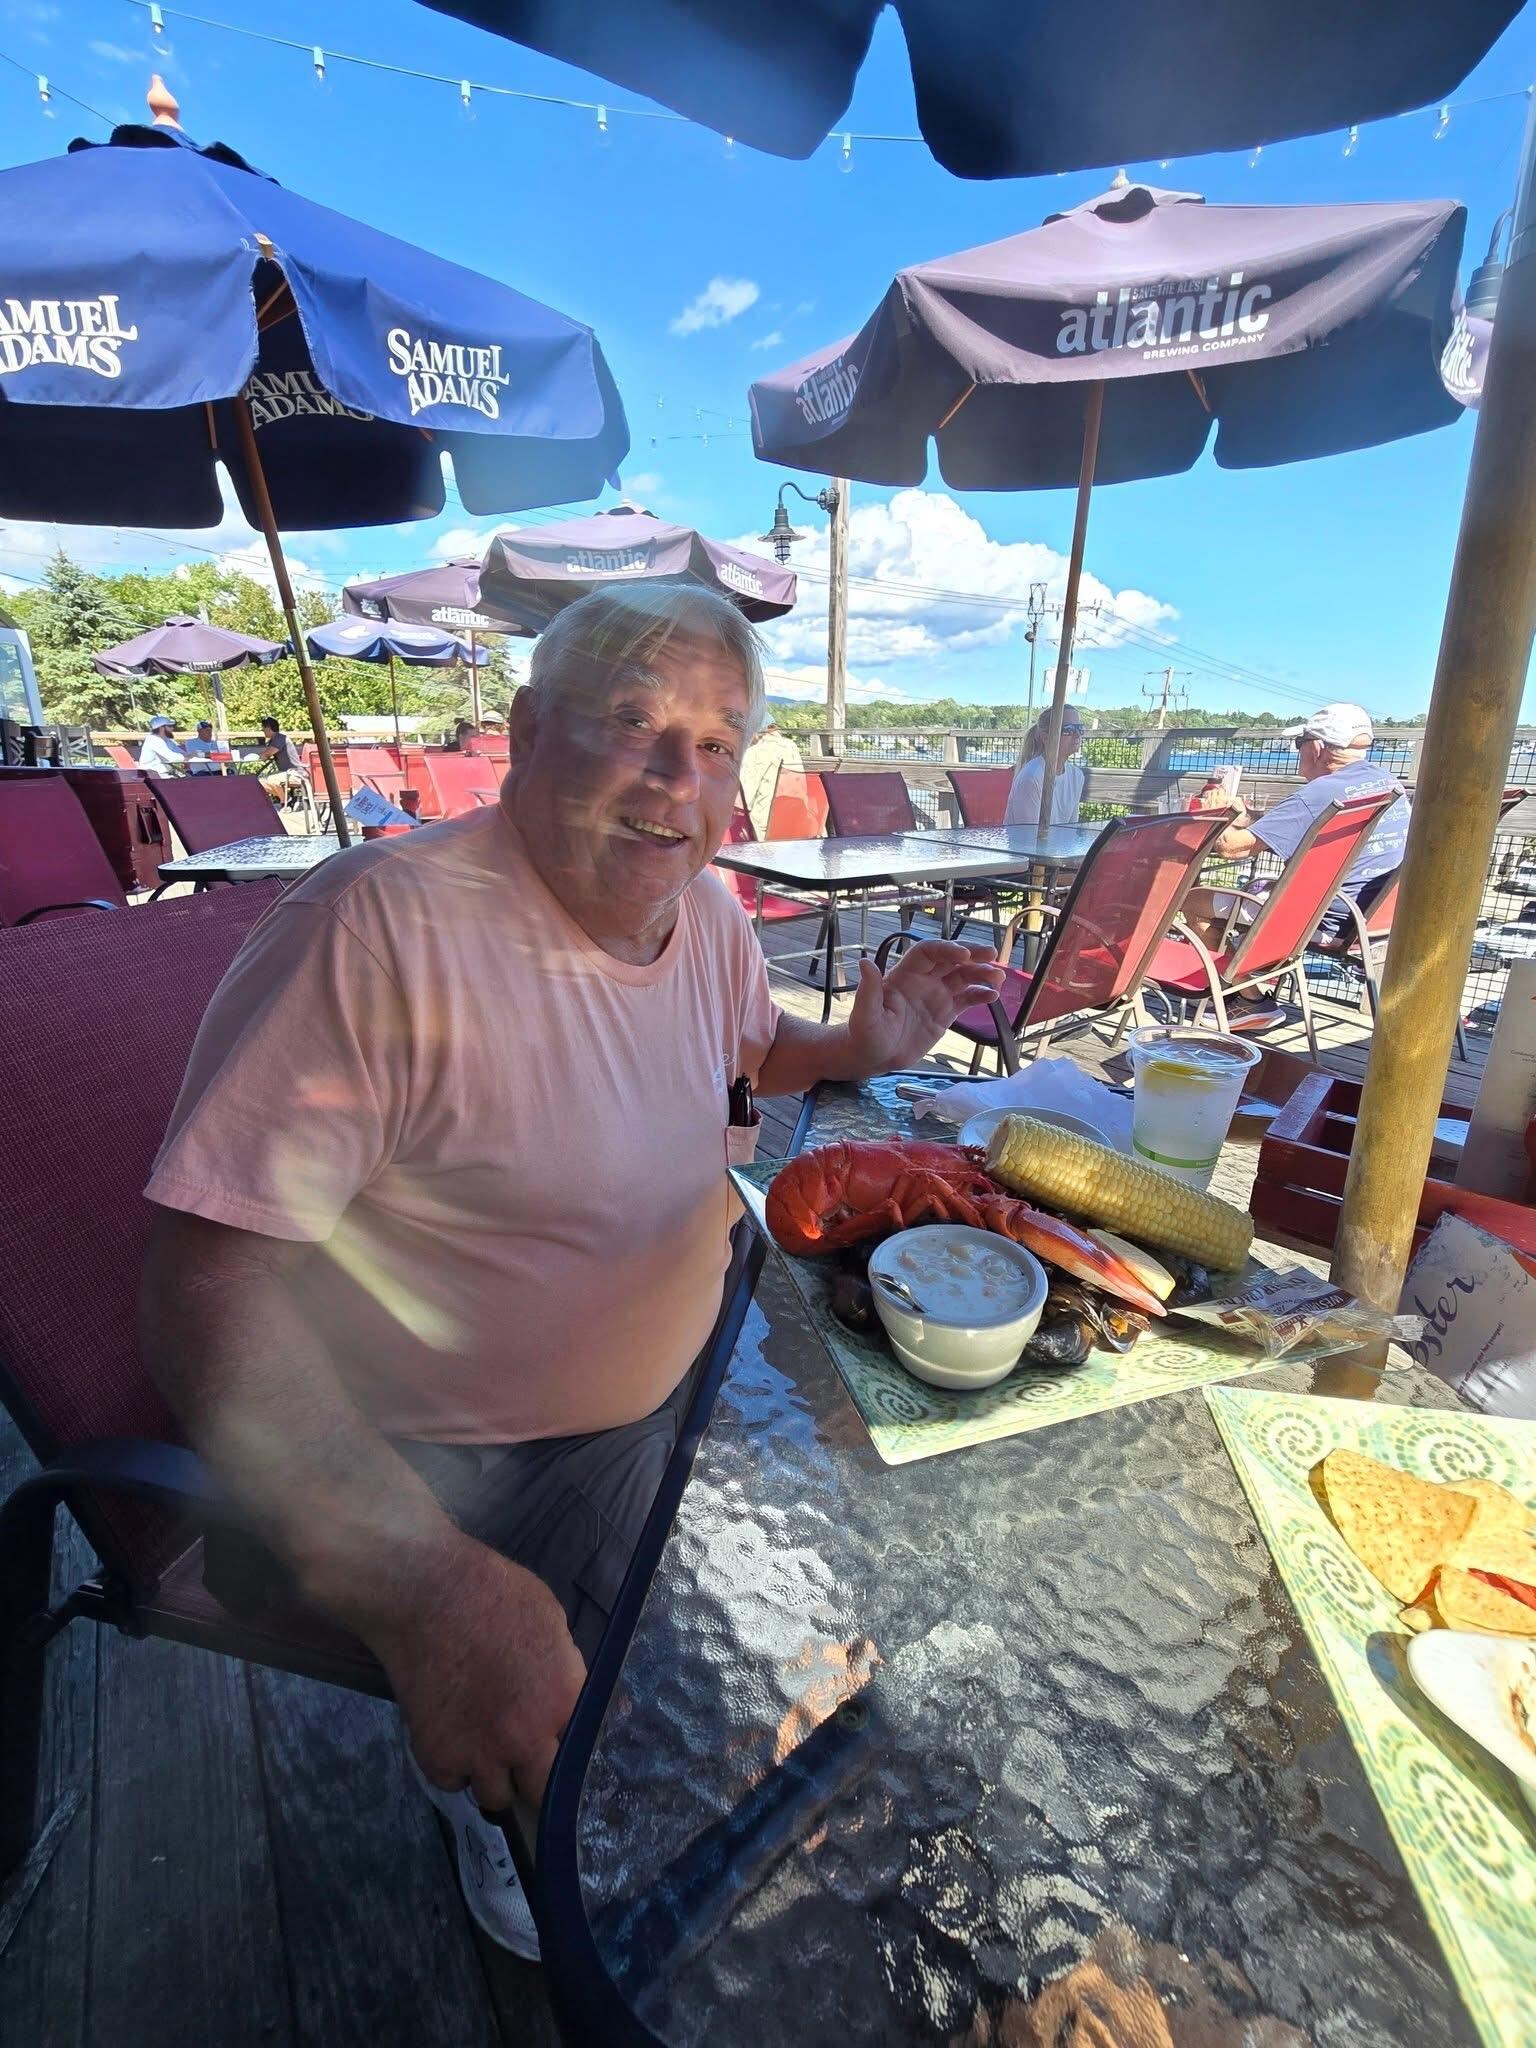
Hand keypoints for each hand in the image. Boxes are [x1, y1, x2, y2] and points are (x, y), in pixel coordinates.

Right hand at [374, 1531, 586, 1811]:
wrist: (427, 1594)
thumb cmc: (496, 1593)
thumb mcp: (553, 1622)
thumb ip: (570, 1673)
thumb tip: (595, 1704)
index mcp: (563, 1702)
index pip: (584, 1757)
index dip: (573, 1755)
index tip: (563, 1752)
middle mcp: (527, 1739)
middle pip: (543, 1792)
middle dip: (536, 1778)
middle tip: (526, 1758)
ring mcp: (481, 1754)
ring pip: (496, 1796)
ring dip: (493, 1775)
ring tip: (484, 1745)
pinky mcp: (438, 1758)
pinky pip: (452, 1781)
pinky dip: (452, 1765)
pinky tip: (451, 1734)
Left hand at [845, 939, 1005, 1076]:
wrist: (873, 1057)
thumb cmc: (865, 1034)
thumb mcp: (865, 1014)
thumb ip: (868, 990)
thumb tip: (864, 962)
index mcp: (904, 975)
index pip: (928, 953)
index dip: (946, 950)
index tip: (964, 956)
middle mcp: (923, 980)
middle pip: (951, 960)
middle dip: (972, 954)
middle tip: (992, 954)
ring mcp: (936, 996)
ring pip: (963, 977)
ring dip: (981, 974)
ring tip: (998, 978)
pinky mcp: (945, 1013)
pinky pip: (966, 999)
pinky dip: (980, 996)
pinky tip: (992, 997)